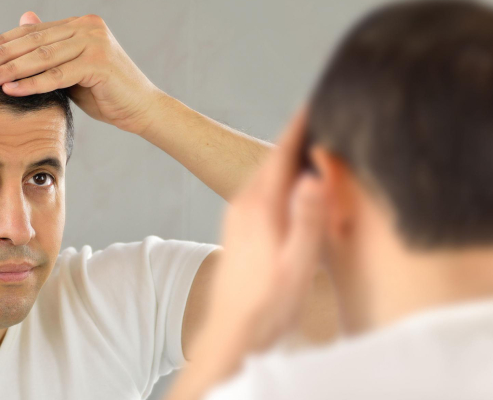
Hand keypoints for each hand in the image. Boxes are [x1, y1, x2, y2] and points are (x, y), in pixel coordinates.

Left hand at [0, 11, 165, 135]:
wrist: (141, 109)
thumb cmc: (105, 93)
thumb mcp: (71, 69)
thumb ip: (49, 51)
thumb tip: (22, 21)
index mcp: (81, 24)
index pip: (34, 32)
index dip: (4, 43)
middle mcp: (88, 27)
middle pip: (34, 42)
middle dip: (2, 56)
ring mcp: (95, 43)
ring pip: (42, 57)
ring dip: (10, 69)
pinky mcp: (98, 63)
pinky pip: (56, 75)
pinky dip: (31, 83)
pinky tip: (10, 89)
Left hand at [190, 109, 326, 376]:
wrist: (233, 329)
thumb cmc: (268, 302)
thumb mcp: (298, 262)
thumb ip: (307, 218)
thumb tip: (314, 174)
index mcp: (261, 207)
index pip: (282, 155)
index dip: (299, 126)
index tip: (314, 102)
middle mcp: (244, 205)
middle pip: (271, 160)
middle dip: (293, 137)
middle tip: (317, 116)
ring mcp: (237, 216)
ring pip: (264, 175)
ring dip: (284, 158)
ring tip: (307, 143)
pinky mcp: (237, 228)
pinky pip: (259, 190)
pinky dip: (276, 178)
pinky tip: (288, 186)